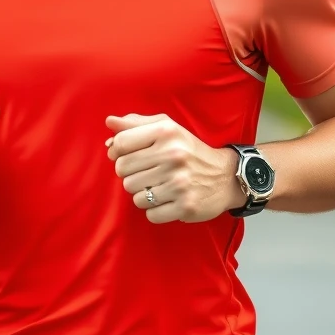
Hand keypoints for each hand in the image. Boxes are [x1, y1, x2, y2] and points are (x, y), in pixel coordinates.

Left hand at [105, 113, 240, 223]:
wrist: (225, 176)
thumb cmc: (188, 150)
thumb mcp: (167, 128)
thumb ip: (136, 124)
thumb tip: (109, 121)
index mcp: (166, 132)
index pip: (121, 143)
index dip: (115, 151)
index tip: (123, 155)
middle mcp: (173, 155)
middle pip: (123, 171)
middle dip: (129, 174)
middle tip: (144, 172)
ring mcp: (180, 182)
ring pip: (134, 194)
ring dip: (142, 193)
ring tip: (157, 186)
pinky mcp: (185, 206)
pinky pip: (150, 213)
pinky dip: (154, 209)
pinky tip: (167, 199)